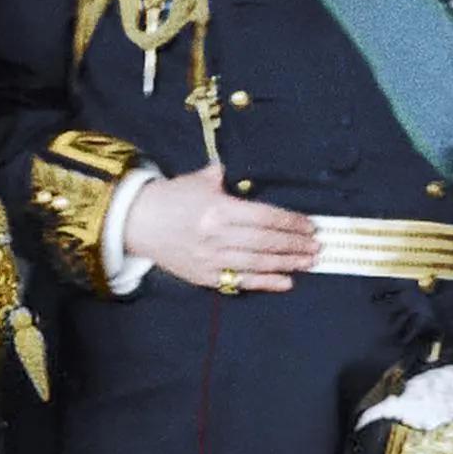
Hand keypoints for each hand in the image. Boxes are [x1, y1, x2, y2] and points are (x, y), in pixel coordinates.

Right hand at [125, 165, 320, 294]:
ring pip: (258, 262)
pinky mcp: (205, 276)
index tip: (309, 225)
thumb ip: (222, 177)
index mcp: (218, 209)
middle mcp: (216, 235)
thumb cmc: (170, 198)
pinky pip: (241, 281)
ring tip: (309, 261)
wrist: (135, 222)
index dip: (290, 222)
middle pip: (265, 241)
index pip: (264, 216)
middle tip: (316, 246)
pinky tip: (287, 282)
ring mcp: (211, 258)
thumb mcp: (197, 181)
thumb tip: (239, 171)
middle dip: (295, 244)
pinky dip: (266, 282)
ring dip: (287, 263)